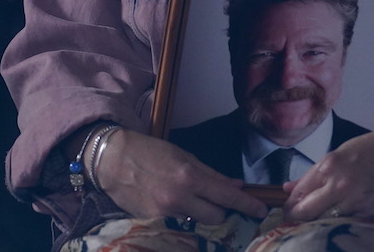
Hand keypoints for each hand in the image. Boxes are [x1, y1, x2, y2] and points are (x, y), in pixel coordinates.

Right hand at [94, 128, 266, 223]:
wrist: (111, 159)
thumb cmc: (149, 150)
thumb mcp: (182, 155)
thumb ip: (210, 173)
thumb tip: (234, 185)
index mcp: (190, 177)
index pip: (228, 196)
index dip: (247, 205)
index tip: (261, 210)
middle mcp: (181, 198)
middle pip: (217, 217)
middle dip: (221, 210)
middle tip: (215, 200)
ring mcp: (166, 213)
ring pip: (198, 222)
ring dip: (200, 213)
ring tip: (187, 198)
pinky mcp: (154, 222)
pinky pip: (178, 224)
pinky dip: (180, 216)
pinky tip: (170, 202)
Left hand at [283, 124, 373, 221]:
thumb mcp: (340, 153)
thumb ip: (313, 174)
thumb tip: (287, 189)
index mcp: (329, 165)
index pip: (299, 194)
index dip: (290, 206)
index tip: (287, 212)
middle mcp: (341, 185)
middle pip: (307, 213)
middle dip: (298, 219)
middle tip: (295, 223)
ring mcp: (358, 201)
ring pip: (327, 222)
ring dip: (319, 224)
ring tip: (316, 223)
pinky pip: (349, 224)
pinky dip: (341, 225)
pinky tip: (338, 223)